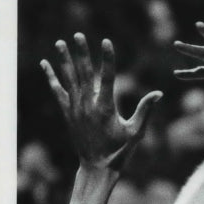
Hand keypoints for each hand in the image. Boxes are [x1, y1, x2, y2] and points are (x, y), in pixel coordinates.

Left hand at [41, 34, 161, 171]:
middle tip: (78, 35)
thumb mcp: (136, 132)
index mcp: (106, 108)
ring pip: (69, 79)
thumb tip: (158, 93)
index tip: (106, 42)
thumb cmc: (120, 152)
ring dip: (64, 60)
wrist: (97, 168)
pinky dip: (51, 77)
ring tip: (60, 43)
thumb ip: (145, 111)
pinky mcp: (67, 114)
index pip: (108, 77)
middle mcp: (88, 105)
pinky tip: (45, 64)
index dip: (107, 59)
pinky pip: (58, 91)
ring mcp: (76, 109)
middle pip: (84, 73)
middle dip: (82, 53)